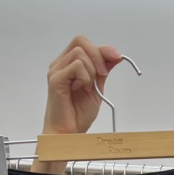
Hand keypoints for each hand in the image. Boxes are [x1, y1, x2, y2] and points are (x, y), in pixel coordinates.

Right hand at [32, 35, 123, 174]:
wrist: (69, 133)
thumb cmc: (78, 115)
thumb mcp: (97, 89)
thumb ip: (103, 71)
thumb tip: (114, 56)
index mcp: (69, 64)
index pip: (85, 43)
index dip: (103, 48)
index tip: (117, 57)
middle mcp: (60, 64)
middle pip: (81, 41)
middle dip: (98, 55)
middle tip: (103, 75)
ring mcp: (56, 70)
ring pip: (80, 53)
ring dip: (91, 71)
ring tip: (87, 88)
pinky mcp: (55, 79)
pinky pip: (76, 66)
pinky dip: (84, 77)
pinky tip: (80, 89)